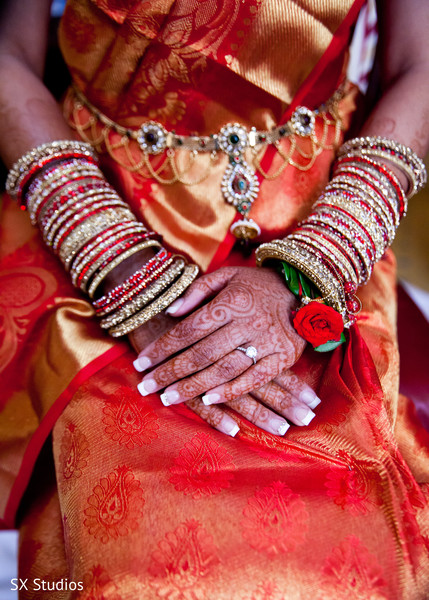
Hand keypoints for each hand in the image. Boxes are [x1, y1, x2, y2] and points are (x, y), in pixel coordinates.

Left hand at [134, 266, 306, 407]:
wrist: (304, 287)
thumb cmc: (258, 284)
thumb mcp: (227, 275)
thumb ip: (197, 290)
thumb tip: (170, 311)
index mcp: (230, 302)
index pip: (188, 329)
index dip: (162, 348)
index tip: (141, 363)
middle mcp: (246, 323)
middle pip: (201, 353)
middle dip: (171, 372)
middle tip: (146, 387)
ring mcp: (266, 341)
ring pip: (224, 369)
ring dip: (194, 386)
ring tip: (169, 398)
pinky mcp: (282, 357)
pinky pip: (255, 378)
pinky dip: (231, 391)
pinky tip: (209, 400)